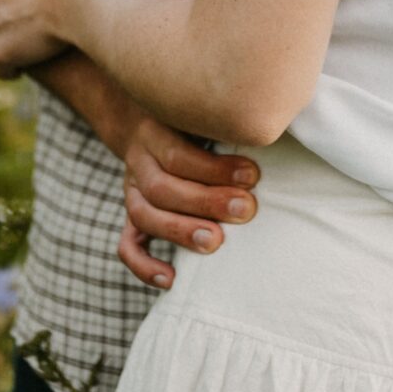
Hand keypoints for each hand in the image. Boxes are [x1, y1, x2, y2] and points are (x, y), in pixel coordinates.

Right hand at [117, 120, 260, 292]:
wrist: (143, 117)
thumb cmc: (191, 119)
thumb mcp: (200, 112)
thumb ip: (222, 122)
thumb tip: (264, 133)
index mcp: (154, 132)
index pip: (178, 155)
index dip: (215, 169)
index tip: (252, 176)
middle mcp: (139, 163)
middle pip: (162, 188)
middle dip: (206, 202)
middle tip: (244, 210)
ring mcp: (132, 192)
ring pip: (144, 216)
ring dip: (180, 231)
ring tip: (214, 242)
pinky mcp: (131, 217)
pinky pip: (128, 246)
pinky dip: (145, 266)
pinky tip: (171, 279)